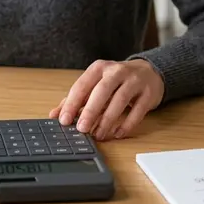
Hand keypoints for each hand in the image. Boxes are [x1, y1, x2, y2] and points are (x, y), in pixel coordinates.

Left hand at [49, 59, 164, 140]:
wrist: (149, 72)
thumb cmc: (116, 80)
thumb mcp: (95, 84)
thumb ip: (76, 99)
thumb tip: (54, 115)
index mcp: (99, 68)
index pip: (82, 85)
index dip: (72, 103)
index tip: (64, 120)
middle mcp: (117, 71)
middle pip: (102, 91)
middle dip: (90, 111)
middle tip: (82, 129)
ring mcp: (135, 81)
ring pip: (120, 101)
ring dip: (107, 120)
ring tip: (99, 135)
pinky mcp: (149, 93)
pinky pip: (137, 111)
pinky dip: (127, 124)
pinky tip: (117, 134)